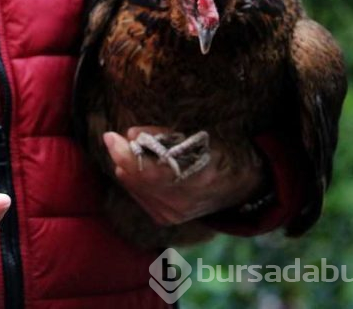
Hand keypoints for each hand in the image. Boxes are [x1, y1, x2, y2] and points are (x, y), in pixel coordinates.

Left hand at [104, 127, 264, 225]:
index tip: (111, 136)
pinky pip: (140, 197)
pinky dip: (133, 180)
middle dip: (122, 157)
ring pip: (136, 188)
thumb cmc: (221, 153)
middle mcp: (182, 203)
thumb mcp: (200, 137)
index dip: (127, 154)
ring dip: (126, 167)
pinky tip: (133, 167)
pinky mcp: (165, 219)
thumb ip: (165, 136)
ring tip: (125, 149)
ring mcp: (173, 215)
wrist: (241, 187)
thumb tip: (131, 134)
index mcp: (197, 179)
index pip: (150, 170)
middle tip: (114, 138)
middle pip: (139, 180)